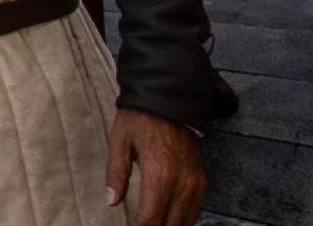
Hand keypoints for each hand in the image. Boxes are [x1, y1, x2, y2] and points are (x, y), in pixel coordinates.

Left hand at [106, 108, 204, 225]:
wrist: (170, 99)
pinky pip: (195, 210)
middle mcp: (181, 184)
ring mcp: (194, 183)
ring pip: (185, 222)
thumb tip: (111, 201)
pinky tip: (169, 220)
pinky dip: (182, 220)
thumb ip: (116, 174)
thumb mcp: (120, 141)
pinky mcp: (201, 180)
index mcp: (159, 176)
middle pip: (169, 225)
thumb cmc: (140, 118)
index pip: (149, 220)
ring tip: (151, 224)